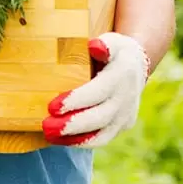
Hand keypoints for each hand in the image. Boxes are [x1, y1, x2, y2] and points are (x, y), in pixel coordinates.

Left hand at [41, 32, 148, 147]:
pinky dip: (81, 142)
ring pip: (101, 134)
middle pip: (99, 117)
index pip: (98, 92)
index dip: (75, 101)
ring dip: (74, 138)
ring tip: (49, 136)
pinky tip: (60, 141)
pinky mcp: (121, 126)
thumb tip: (95, 46)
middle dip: (72, 124)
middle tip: (46, 126)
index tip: (52, 106)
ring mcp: (125, 115)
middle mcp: (126, 99)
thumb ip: (105, 44)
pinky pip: (101, 139)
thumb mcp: (113, 41)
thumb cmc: (116, 51)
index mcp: (122, 75)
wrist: (137, 66)